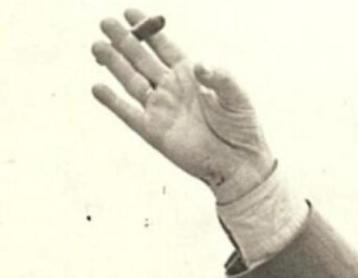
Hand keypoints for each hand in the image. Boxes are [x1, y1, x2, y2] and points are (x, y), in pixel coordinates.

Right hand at [91, 9, 273, 202]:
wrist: (238, 163)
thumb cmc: (242, 128)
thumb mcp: (237, 98)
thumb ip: (220, 78)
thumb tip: (198, 65)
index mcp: (191, 75)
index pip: (164, 47)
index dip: (147, 30)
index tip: (130, 12)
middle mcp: (172, 88)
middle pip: (142, 59)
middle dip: (124, 40)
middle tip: (106, 22)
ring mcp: (161, 108)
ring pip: (131, 81)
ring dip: (114, 64)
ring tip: (97, 46)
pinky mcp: (153, 131)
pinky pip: (128, 113)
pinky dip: (112, 101)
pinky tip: (97, 87)